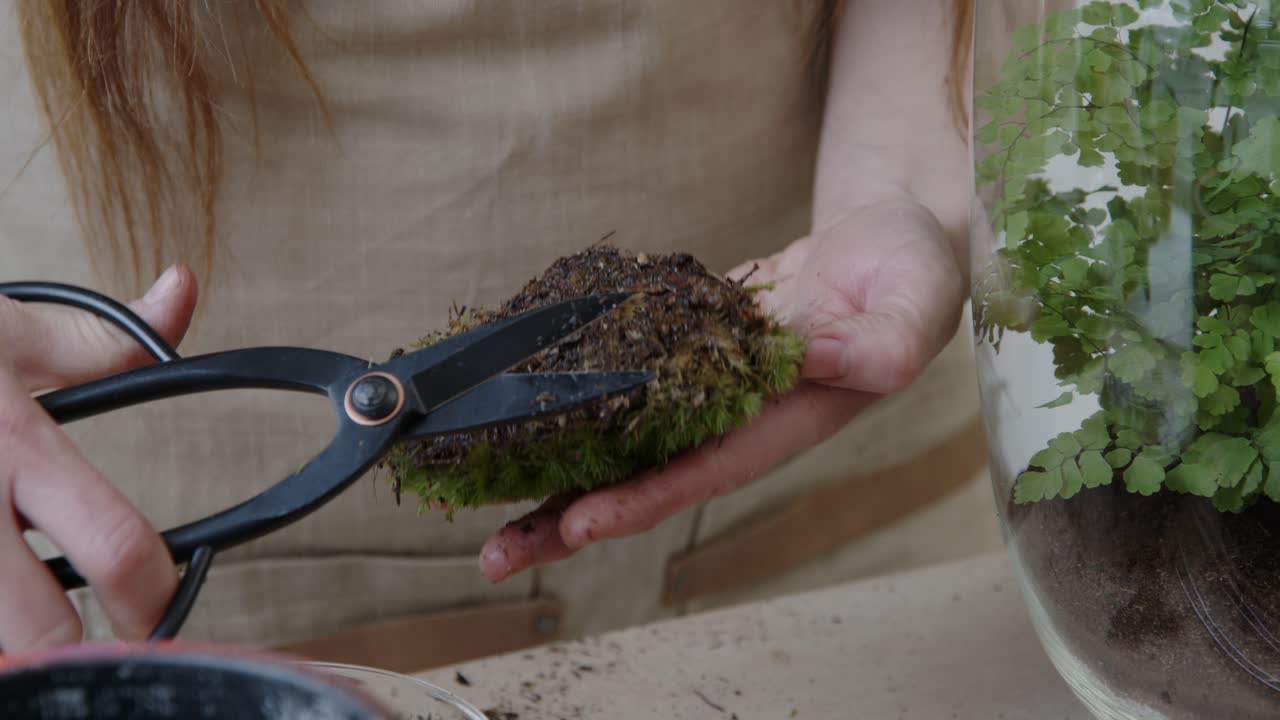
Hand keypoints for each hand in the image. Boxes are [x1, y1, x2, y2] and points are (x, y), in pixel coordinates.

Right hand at [0, 266, 196, 651]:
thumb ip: (101, 335)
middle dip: (74, 652)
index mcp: (16, 444)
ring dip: (10, 648)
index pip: (116, 542)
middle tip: (93, 649)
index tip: (158, 611)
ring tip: (26, 630)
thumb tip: (183, 289)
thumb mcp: (3, 330)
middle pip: (40, 629)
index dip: (153, 596)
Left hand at [478, 196, 967, 581]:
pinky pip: (620, 379)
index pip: (704, 471)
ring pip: (619, 438)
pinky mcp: (681, 351)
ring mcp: (703, 388)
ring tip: (476, 495)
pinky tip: (510, 406)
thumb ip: (881, 344)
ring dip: (553, 467)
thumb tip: (820, 358)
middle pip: (644, 477)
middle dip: (571, 517)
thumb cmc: (911, 276)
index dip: (644, 499)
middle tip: (496, 555)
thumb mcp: (915, 305)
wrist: (884, 240)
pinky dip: (569, 394)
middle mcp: (734, 418)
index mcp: (786, 420)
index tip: (580, 523)